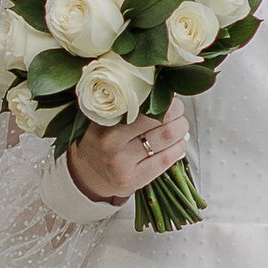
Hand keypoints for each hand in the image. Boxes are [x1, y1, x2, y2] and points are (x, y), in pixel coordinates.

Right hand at [67, 103, 190, 204]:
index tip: (167, 96)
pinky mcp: (133, 180)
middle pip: (159, 118)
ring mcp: (121, 163)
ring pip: (166, 138)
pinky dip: (179, 147)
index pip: (142, 100)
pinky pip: (166, 159)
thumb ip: (126, 100)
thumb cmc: (102, 138)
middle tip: (177, 110)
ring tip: (179, 125)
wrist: (86, 173)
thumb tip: (163, 88)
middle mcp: (110, 140)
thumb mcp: (104, 115)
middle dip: (176, 111)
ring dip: (181, 128)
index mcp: (103, 117)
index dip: (162, 97)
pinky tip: (179, 142)